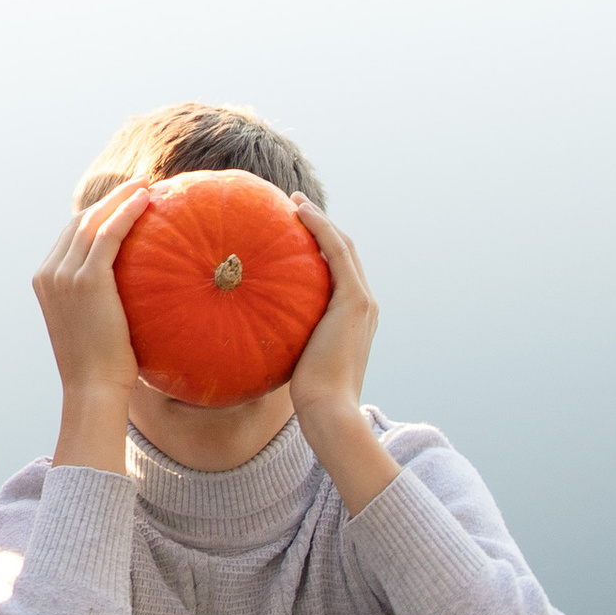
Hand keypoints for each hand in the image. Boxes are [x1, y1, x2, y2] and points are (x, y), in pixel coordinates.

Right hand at [34, 182, 151, 468]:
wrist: (93, 388)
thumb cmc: (100, 365)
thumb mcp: (88, 323)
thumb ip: (96, 298)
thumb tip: (128, 288)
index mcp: (44, 280)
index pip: (70, 235)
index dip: (97, 213)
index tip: (122, 203)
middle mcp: (49, 273)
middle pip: (80, 221)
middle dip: (108, 199)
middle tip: (138, 186)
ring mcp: (64, 275)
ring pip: (93, 221)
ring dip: (121, 198)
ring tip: (146, 186)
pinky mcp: (88, 279)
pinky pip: (109, 233)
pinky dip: (127, 212)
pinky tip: (147, 201)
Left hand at [288, 203, 395, 513]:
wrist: (330, 412)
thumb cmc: (309, 399)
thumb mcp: (296, 361)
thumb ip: (284, 342)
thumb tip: (251, 337)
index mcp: (355, 320)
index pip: (341, 273)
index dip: (322, 249)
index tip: (297, 234)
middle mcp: (364, 305)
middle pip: (345, 252)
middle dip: (322, 227)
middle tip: (295, 208)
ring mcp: (361, 301)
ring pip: (342, 245)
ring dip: (319, 219)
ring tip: (295, 202)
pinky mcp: (353, 300)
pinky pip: (335, 249)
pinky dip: (319, 226)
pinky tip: (297, 212)